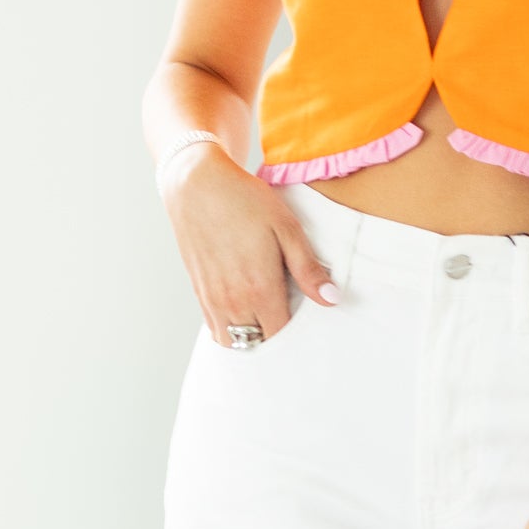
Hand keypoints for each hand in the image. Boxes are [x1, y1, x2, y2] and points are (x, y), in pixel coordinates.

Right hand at [162, 142, 338, 344]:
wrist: (196, 184)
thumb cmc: (245, 201)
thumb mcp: (286, 228)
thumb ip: (308, 269)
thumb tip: (331, 300)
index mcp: (259, 289)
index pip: (283, 335)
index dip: (298, 336)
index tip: (310, 327)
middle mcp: (233, 301)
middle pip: (259, 344)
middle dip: (277, 341)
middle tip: (293, 325)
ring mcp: (212, 300)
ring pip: (234, 343)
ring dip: (252, 339)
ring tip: (269, 323)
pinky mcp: (200, 293)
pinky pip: (216, 330)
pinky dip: (232, 330)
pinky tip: (247, 315)